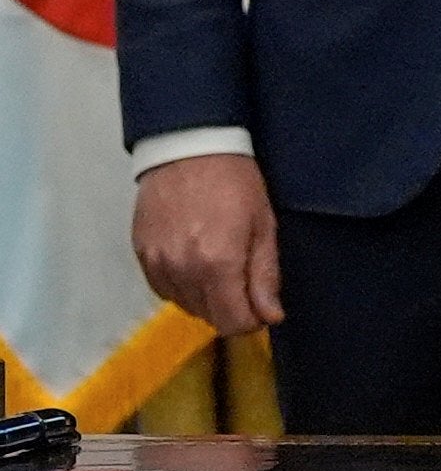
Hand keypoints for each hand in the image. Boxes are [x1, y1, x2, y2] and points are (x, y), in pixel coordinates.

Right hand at [133, 153, 281, 335]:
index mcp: (217, 263)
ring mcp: (157, 263)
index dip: (252, 320)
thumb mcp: (264, 226)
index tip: (261, 306)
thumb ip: (265, 276)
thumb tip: (270, 315)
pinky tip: (195, 261)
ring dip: (206, 297)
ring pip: (185, 306)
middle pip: (209, 317)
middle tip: (243, 277)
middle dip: (231, 307)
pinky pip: (163, 289)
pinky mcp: (141, 254)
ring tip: (219, 263)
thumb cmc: (234, 182)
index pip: (233, 322)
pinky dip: (182, 285)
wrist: (189, 148)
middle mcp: (182, 269)